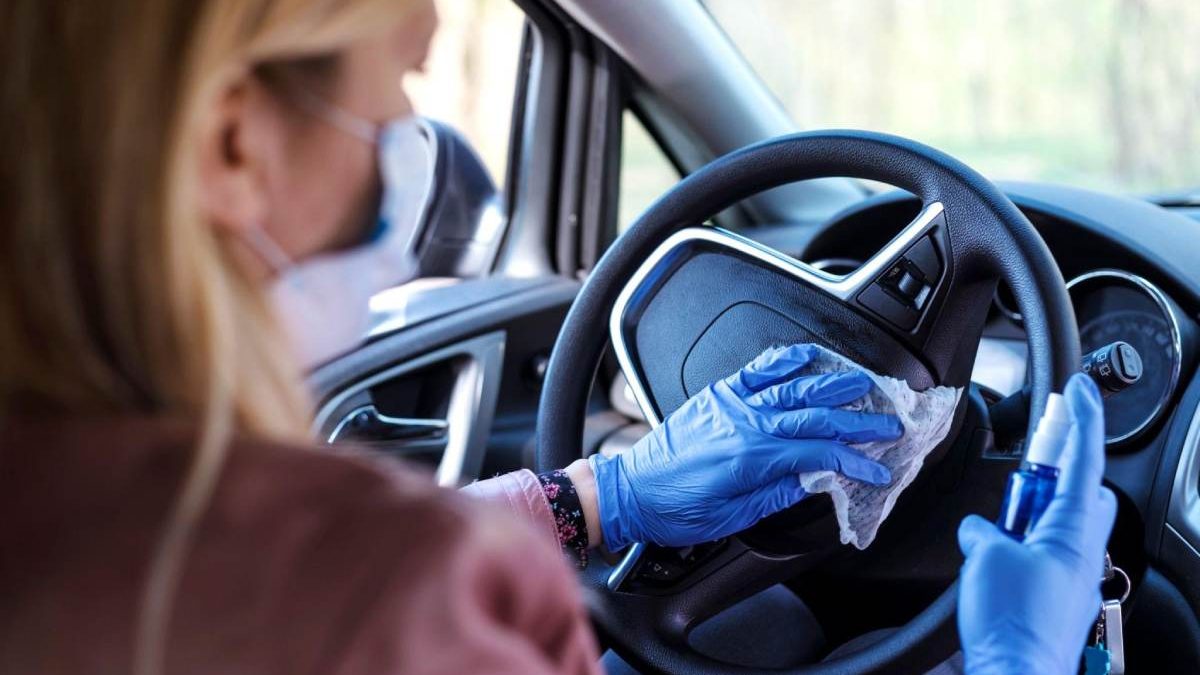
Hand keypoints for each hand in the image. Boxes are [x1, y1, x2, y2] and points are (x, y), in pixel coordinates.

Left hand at [589, 344, 901, 549]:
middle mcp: (745, 422)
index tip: (879, 467)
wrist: (629, 491)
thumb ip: (778, 493)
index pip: (819, 452)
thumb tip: (817, 479)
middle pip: (815, 415)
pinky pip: (757, 369)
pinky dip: (786, 360)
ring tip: (866, 384)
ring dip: (834, 384)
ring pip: (793, 386)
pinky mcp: (718, 394)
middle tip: (891, 422)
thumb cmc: (674, 510)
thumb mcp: (732, 517)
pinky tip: (809, 356)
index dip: (855, 460)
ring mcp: (731, 403)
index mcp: (752, 457)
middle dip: (859, 419)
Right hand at [957, 373, 1117, 673]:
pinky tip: (989, 572)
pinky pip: (1040, 561)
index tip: (1080, 389)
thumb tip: (979, 531)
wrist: (1015, 674)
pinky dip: (1017, 555)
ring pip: (1058, 530)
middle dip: (1058, 480)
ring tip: (994, 540)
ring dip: (1030, 524)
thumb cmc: (1012, 622)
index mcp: (1072, 530)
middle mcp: (1079, 552)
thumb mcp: (986, 558)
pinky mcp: (1054, 601)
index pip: (1083, 460)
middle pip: (1082, 495)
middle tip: (1025, 483)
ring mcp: (1069, 579)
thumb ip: (984, 532)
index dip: (1082, 419)